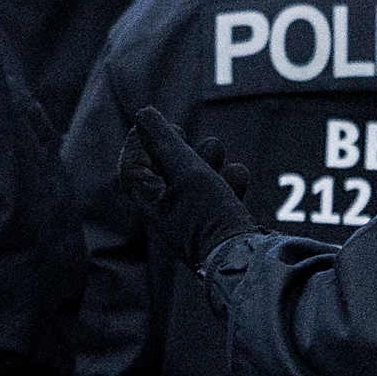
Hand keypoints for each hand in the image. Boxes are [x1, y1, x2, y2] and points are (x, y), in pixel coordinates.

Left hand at [116, 98, 257, 278]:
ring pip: (195, 182)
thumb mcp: (186, 172)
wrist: (244, 261)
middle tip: (181, 130)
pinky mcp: (219, 226)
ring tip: (218, 151)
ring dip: (206, 160)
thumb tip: (144, 115)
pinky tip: (238, 175)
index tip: (151, 122)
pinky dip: (227, 182)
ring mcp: (193, 221)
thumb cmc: (209, 217)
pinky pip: (219, 197)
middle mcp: (167, 214)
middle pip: (163, 172)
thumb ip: (165, 142)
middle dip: (176, 147)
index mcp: (150, 203)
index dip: (138, 142)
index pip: (132, 168)